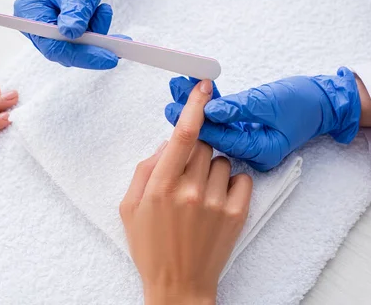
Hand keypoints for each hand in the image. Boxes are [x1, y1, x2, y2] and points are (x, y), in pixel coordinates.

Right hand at [14, 0, 128, 68]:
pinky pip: (83, 39)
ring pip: (77, 46)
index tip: (108, 58)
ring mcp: (51, 26)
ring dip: (96, 33)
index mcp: (29, 12)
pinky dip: (97, 29)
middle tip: (119, 46)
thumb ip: (75, 12)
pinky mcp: (65, 26)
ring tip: (104, 10)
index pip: (53, 46)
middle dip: (92, 47)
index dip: (81, 55)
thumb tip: (71, 34)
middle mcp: (36, 23)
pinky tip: (103, 11)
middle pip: (64, 50)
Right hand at [120, 80, 253, 304]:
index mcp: (161, 186)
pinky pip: (240, 178)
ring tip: (200, 193)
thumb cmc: (150, 247)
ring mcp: (216, 203)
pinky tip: (217, 199)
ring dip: (211, 168)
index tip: (204, 86)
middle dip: (195, 147)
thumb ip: (145, 168)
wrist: (179, 285)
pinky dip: (230, 182)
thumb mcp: (130, 207)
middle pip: (203, 143)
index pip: (182, 135)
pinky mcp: (237, 214)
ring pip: (221, 160)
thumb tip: (168, 143)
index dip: (194, 106)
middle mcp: (191, 191)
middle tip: (186, 170)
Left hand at [164, 68, 361, 170]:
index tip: (174, 105)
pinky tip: (196, 90)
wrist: (325, 102)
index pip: (220, 137)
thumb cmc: (303, 101)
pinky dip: (212, 104)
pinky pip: (225, 119)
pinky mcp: (248, 130)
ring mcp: (249, 141)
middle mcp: (251, 151)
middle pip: (213, 132)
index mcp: (260, 151)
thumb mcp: (270, 102)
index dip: (194, 121)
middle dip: (190, 112)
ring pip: (216, 124)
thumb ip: (239, 108)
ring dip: (197, 106)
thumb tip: (208, 109)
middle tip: (172, 90)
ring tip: (177, 86)